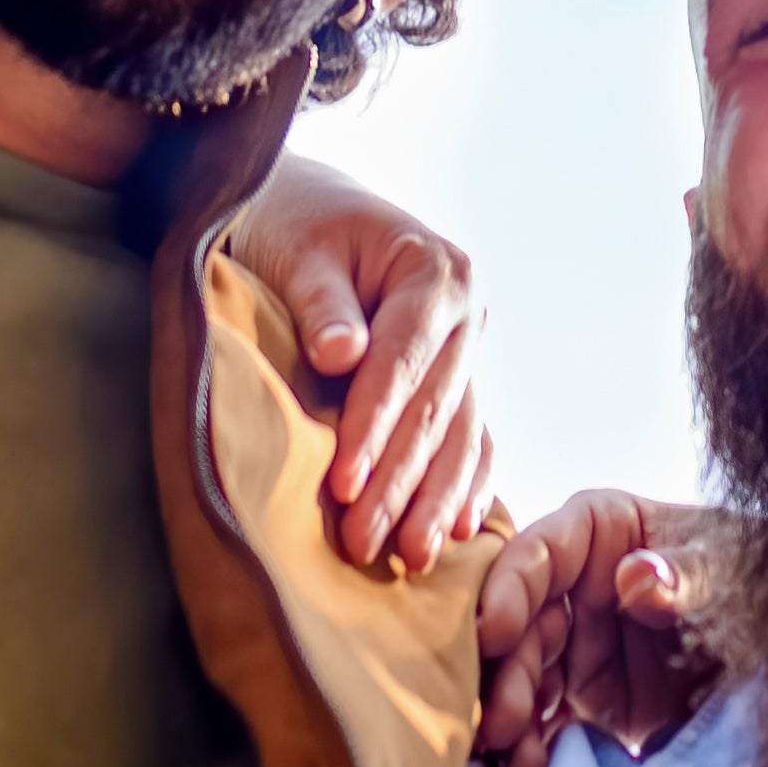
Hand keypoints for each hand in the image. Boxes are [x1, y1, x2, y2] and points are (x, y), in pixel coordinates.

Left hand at [232, 156, 494, 574]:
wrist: (310, 210)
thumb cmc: (296, 225)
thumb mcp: (300, 249)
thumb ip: (320, 300)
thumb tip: (341, 352)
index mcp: (436, 271)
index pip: (403, 362)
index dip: (374, 426)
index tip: (344, 485)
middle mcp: (466, 312)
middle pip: (435, 409)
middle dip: (401, 482)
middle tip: (364, 542)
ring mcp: (468, 349)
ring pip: (460, 433)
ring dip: (436, 499)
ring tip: (411, 556)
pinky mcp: (456, 378)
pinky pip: (471, 437)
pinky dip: (466, 484)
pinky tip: (457, 531)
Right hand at [474, 487, 717, 766]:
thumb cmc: (755, 579)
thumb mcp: (733, 570)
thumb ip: (689, 573)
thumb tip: (636, 575)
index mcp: (600, 529)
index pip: (541, 551)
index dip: (509, 587)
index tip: (494, 632)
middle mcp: (574, 584)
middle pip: (519, 621)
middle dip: (502, 672)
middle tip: (497, 722)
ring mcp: (575, 643)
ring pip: (521, 675)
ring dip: (509, 716)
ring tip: (511, 759)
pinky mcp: (585, 698)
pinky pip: (545, 720)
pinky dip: (531, 747)